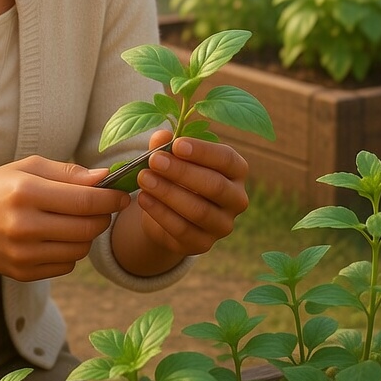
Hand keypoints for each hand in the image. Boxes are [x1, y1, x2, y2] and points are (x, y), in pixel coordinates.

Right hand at [0, 156, 130, 281]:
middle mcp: (23, 224)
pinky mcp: (22, 272)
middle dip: (103, 217)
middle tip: (102, 208)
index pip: (84, 200)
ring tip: (76, 221)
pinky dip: (70, 251)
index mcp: (26, 191)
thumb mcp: (28, 167)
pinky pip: (66, 265)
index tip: (122, 195)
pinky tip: (58, 237)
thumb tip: (106, 177)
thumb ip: (68, 172)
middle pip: (87, 227)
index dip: (110, 199)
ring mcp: (22, 252)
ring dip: (88, 235)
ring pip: (80, 249)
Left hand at [111, 129, 248, 274]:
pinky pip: (183, 230)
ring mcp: (223, 225)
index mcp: (236, 171)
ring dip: (168, 193)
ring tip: (144, 178)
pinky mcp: (203, 244)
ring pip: (199, 210)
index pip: (227, 159)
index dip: (203, 152)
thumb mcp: (171, 157)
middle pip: (214, 186)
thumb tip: (161, 137)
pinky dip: (160, 213)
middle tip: (154, 161)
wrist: (167, 214)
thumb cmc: (176, 176)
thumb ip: (166, 145)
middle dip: (182, 172)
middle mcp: (237, 199)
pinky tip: (143, 199)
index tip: (177, 144)